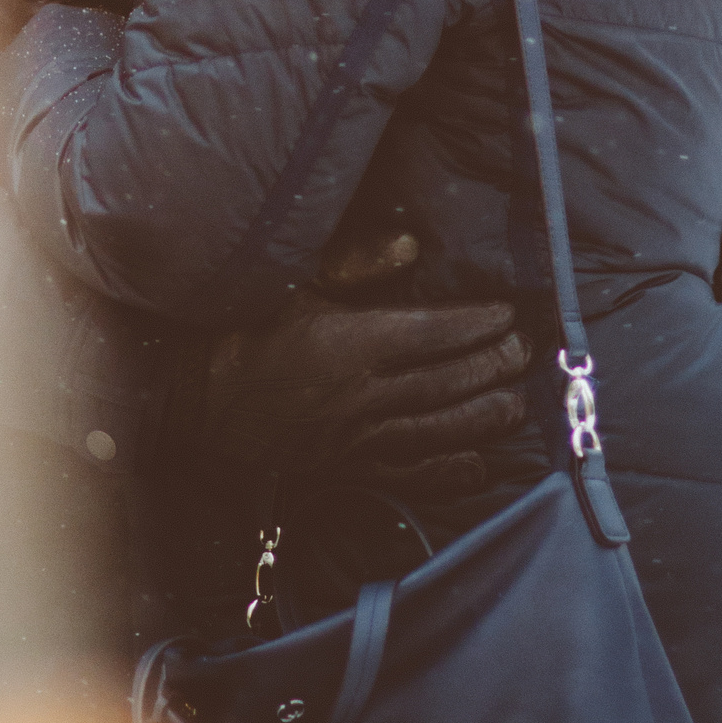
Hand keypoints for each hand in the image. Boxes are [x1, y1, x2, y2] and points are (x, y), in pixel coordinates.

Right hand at [202, 290, 531, 505]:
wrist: (196, 400)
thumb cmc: (243, 331)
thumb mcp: (292, 281)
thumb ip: (354, 263)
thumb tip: (409, 248)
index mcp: (350, 341)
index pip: (432, 332)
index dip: (476, 324)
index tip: (507, 315)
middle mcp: (360, 393)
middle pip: (443, 381)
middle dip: (491, 366)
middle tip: (525, 353)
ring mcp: (354, 436)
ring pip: (434, 429)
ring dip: (481, 417)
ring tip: (515, 404)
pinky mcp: (343, 466)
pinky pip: (404, 474)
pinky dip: (444, 471)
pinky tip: (476, 465)